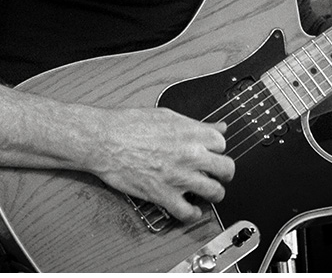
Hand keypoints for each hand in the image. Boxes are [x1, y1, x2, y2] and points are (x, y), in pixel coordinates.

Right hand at [87, 107, 234, 223]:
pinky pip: (187, 212)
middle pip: (226, 168)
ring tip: (209, 194)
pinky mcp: (163, 194)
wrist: (105, 140)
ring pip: (214, 192)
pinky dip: (192, 214)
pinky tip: (191, 210)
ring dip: (214, 194)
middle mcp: (191, 154)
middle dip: (224, 173)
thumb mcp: (168, 116)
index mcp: (192, 133)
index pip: (222, 144)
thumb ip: (197, 125)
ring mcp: (179, 176)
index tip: (212, 153)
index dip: (217, 150)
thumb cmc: (130, 125)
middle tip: (219, 175)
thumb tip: (218, 127)